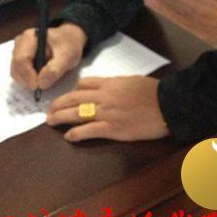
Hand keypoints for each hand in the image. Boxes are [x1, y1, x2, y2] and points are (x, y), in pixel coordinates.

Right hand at [11, 22, 86, 90]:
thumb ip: (55, 69)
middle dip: (28, 80)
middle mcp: (20, 44)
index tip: (37, 86)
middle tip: (42, 88)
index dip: (27, 75)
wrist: (69, 41)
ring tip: (45, 81)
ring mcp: (19, 52)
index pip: (21, 59)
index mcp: (29, 37)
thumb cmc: (68, 45)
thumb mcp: (68, 56)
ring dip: (29, 81)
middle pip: (16, 68)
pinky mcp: (21, 61)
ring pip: (17, 73)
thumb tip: (41, 83)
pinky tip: (41, 80)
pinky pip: (20, 75)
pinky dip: (29, 81)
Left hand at [46, 76, 169, 141]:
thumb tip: (110, 87)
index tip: (67, 96)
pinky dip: (76, 133)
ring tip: (51, 121)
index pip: (85, 83)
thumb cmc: (155, 92)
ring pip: (77, 113)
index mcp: (111, 83)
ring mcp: (108, 112)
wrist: (168, 104)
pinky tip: (69, 136)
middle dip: (59, 103)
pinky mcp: (113, 128)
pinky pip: (89, 130)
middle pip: (75, 98)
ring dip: (61, 117)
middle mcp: (105, 96)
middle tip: (49, 109)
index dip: (73, 90)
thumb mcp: (134, 81)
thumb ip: (118, 84)